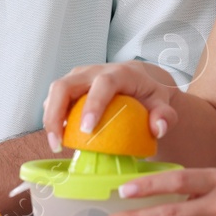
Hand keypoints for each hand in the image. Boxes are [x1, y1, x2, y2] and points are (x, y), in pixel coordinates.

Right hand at [41, 61, 179, 154]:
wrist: (139, 81)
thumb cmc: (150, 94)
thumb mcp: (163, 103)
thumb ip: (166, 116)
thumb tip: (158, 128)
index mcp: (119, 73)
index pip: (102, 84)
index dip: (92, 105)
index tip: (87, 130)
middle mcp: (94, 71)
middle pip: (65, 85)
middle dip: (56, 114)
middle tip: (58, 143)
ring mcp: (79, 76)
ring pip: (55, 91)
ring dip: (50, 118)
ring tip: (56, 144)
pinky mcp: (70, 85)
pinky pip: (55, 99)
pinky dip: (52, 118)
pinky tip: (59, 137)